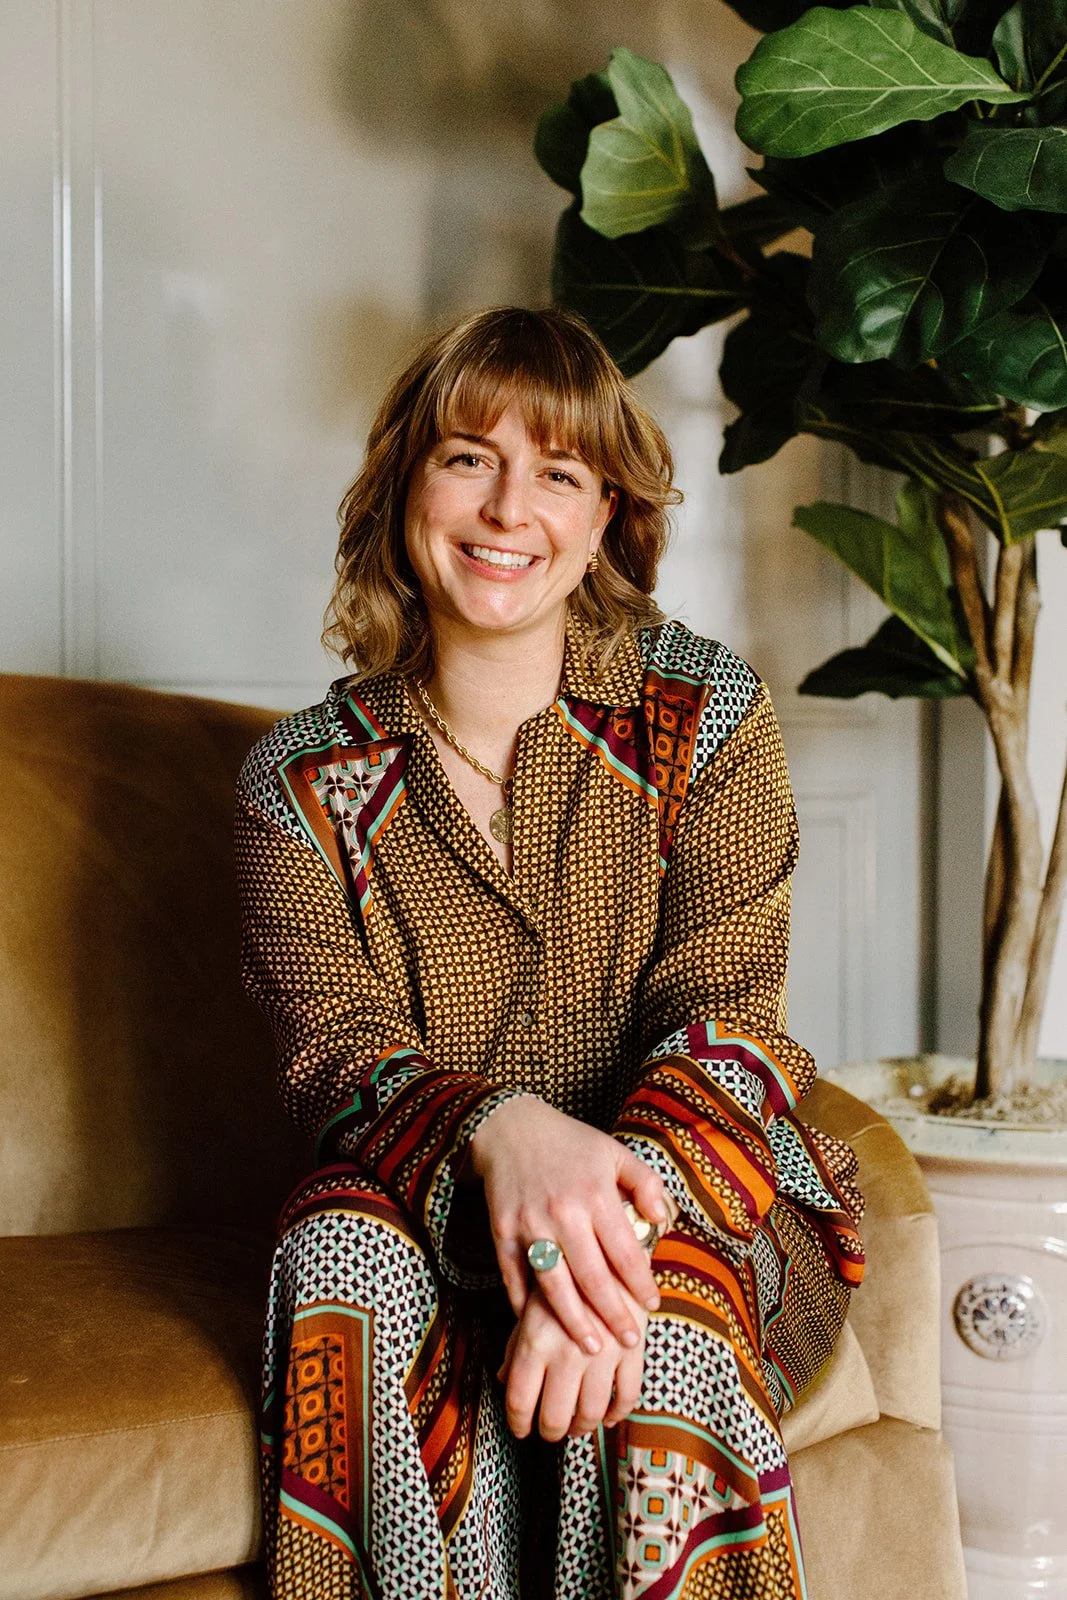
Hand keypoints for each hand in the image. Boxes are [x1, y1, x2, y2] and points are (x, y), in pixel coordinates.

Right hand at [468, 1097, 666, 1351]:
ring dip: (574, 1322)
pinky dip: (525, 1307)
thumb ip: (645, 1184)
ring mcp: (530, 1226)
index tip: (653, 1305)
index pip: (625, 1252)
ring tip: (593, 1348)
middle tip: (629, 1341)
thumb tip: (662, 1220)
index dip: (641, 1284)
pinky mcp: (502, 1233)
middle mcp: (564, 1214)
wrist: (510, 1128)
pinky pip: (515, 1279)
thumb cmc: (570, 1143)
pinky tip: (541, 1329)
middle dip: (614, 1315)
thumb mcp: (614, 1152)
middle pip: (592, 1279)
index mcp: (596, 1195)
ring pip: (554, 1287)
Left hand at [497, 1280, 648, 1440]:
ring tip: (576, 1426)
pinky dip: (617, 1413)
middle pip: (555, 1417)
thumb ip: (517, 1344)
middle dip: (550, 1431)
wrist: (610, 1246)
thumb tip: (504, 1380)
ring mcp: (603, 1354)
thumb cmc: (564, 1276)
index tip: (521, 1429)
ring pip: (590, 1414)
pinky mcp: (632, 1351)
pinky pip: (627, 1396)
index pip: (520, 1401)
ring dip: (581, 1428)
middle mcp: (568, 1352)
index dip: (518, 1423)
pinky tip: (607, 1415)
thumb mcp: (531, 1305)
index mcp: (536, 1341)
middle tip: (549, 1431)